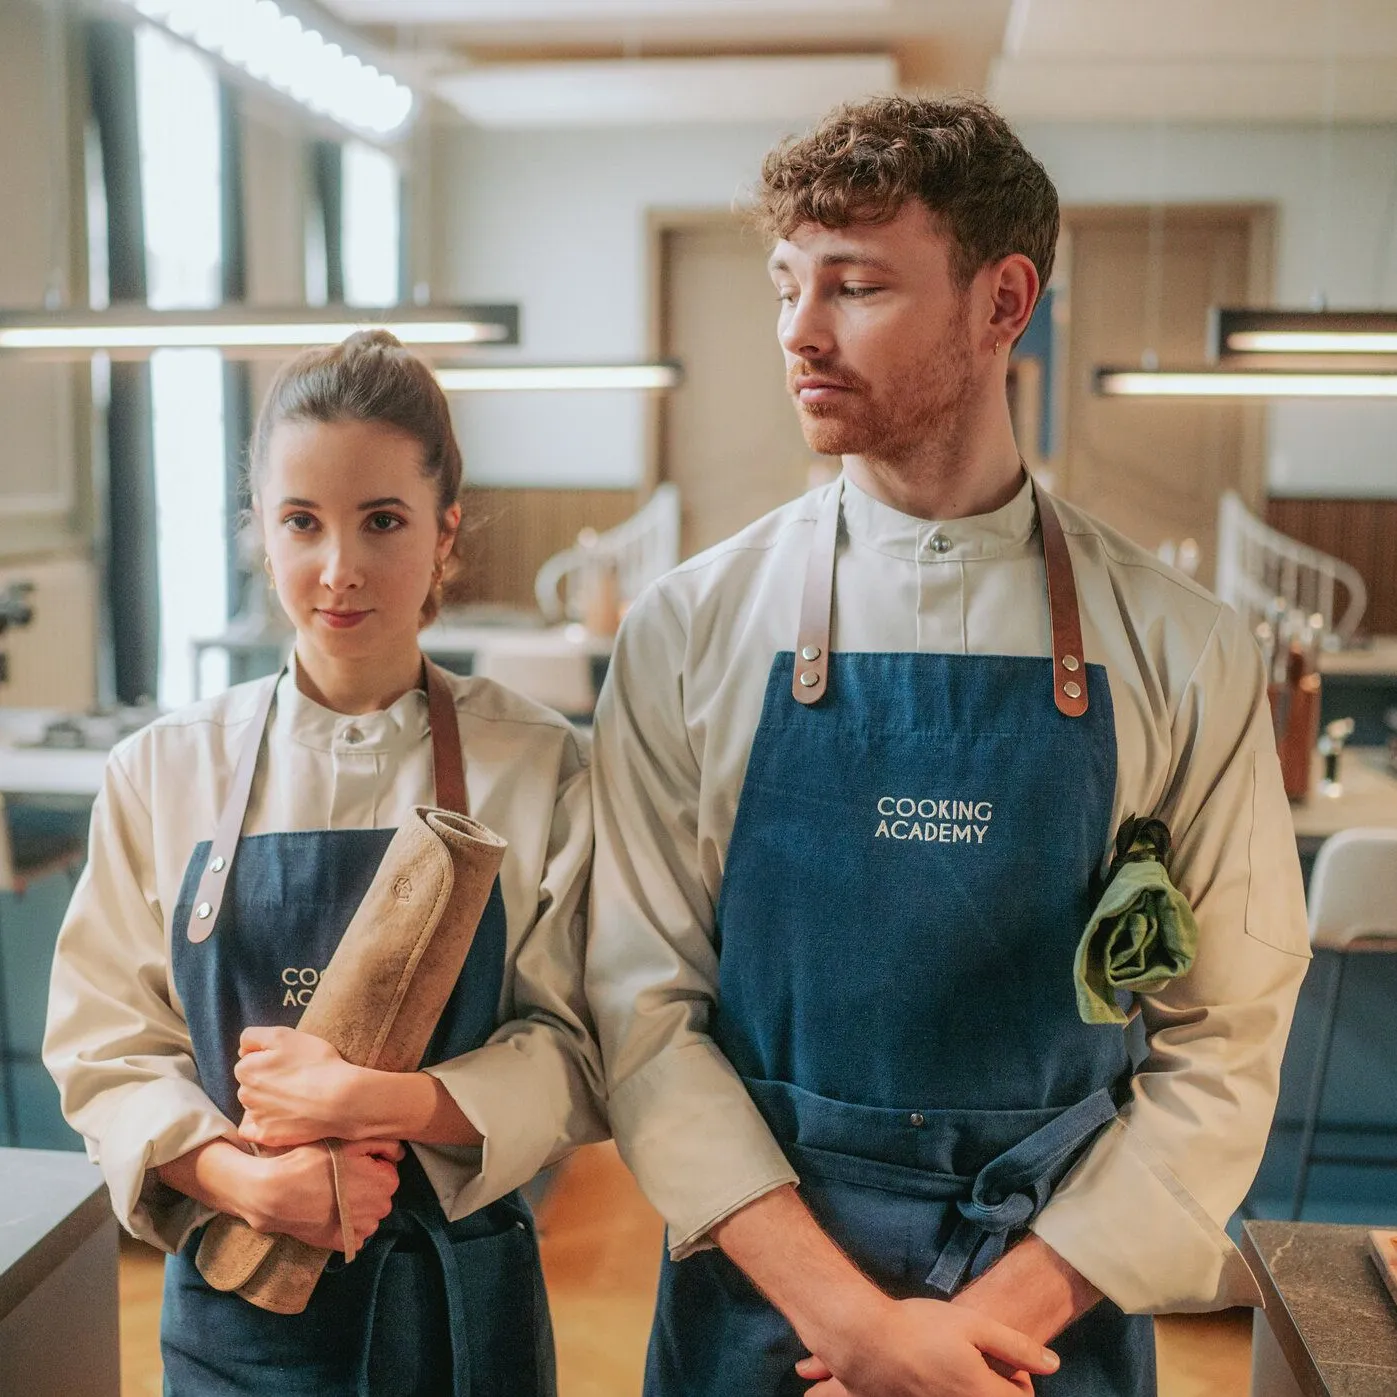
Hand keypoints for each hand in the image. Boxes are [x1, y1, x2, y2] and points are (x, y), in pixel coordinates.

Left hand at [235, 1026, 364, 1146]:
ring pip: (254, 1106)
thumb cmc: (315, 1063)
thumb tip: (241, 1050)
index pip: (248, 1062)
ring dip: (267, 1102)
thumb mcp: (284, 1035)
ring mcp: (256, 1118)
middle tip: (294, 1078)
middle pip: (251, 1084)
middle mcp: (244, 1095)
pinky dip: (261, 1125)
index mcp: (246, 1070)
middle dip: (266, 1081)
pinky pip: (254, 1131)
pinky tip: (279, 1118)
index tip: (288, 1062)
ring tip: (295, 1098)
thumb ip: (253, 1036)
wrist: (340, 1098)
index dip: (268, 1059)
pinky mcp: (267, 1136)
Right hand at [242, 1138, 403, 1251]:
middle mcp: (381, 1209)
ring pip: (368, 1214)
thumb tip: (400, 1155)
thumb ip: (384, 1145)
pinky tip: (331, 1213)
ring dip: (358, 1206)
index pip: (388, 1171)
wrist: (276, 1193)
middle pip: (379, 1193)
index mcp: (386, 1182)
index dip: (370, 1165)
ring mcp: (362, 1229)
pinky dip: (347, 1225)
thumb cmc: (312, 1163)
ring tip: (332, 1194)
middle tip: (339, 1177)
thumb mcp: (350, 1142)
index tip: (350, 1163)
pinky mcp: (343, 1243)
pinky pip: (354, 1234)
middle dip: (366, 1185)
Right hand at [793, 1296, 1056, 1396]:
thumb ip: (1016, 1346)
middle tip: (978, 1363)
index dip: (1020, 1379)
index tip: (1003, 1361)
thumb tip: (1053, 1364)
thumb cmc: (919, 1328)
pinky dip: (945, 1392)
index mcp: (983, 1394)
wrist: (864, 1341)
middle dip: (996, 1389)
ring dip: (971, 1391)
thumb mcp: (973, 1325)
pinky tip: (932, 1377)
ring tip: (955, 1369)